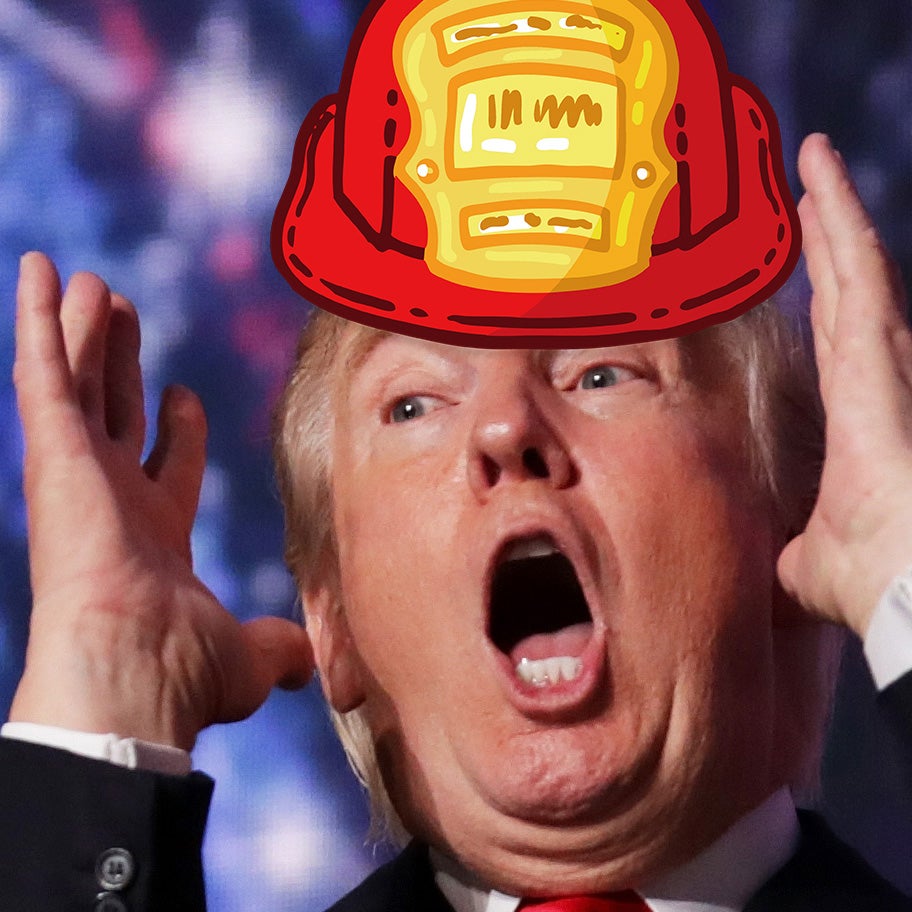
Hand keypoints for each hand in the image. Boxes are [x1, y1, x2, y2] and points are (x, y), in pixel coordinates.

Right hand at [9, 253, 312, 748]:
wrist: (136, 674)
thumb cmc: (186, 673)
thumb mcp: (249, 656)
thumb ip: (279, 649)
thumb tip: (308, 666)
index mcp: (153, 537)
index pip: (165, 464)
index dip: (177, 427)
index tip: (183, 392)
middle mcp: (109, 499)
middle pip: (114, 409)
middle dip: (118, 361)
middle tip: (120, 312)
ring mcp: (77, 471)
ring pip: (78, 381)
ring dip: (82, 331)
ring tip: (87, 280)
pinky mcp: (52, 451)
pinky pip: (43, 371)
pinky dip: (38, 318)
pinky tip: (39, 268)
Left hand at [777, 134, 911, 636]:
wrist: (901, 585)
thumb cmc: (872, 576)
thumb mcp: (807, 559)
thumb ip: (790, 551)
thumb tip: (771, 570)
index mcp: (857, 411)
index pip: (836, 336)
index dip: (824, 292)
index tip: (806, 258)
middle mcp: (876, 374)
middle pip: (845, 288)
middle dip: (829, 235)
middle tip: (808, 183)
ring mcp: (883, 357)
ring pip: (853, 266)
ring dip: (832, 212)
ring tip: (811, 160)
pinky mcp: (879, 350)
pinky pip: (857, 266)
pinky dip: (840, 218)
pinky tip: (818, 172)